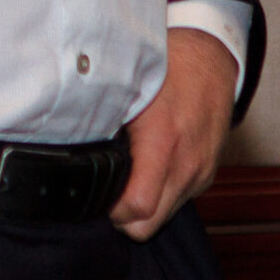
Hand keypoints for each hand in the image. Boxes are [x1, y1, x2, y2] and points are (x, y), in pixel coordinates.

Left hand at [110, 27, 234, 241]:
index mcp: (164, 140)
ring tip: (127, 173)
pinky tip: (149, 165)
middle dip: (124, 217)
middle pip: (149, 225)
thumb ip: (104, 117)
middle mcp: (187, 163)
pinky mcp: (207, 172)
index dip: (111, 210)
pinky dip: (161, 192)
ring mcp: (200, 171)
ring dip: (144, 205)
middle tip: (106, 190)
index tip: (96, 194)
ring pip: (164, 216)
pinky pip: (179, 198)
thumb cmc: (169, 62)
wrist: (211, 54)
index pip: (138, 207)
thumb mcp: (128, 84)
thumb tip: (69, 139)